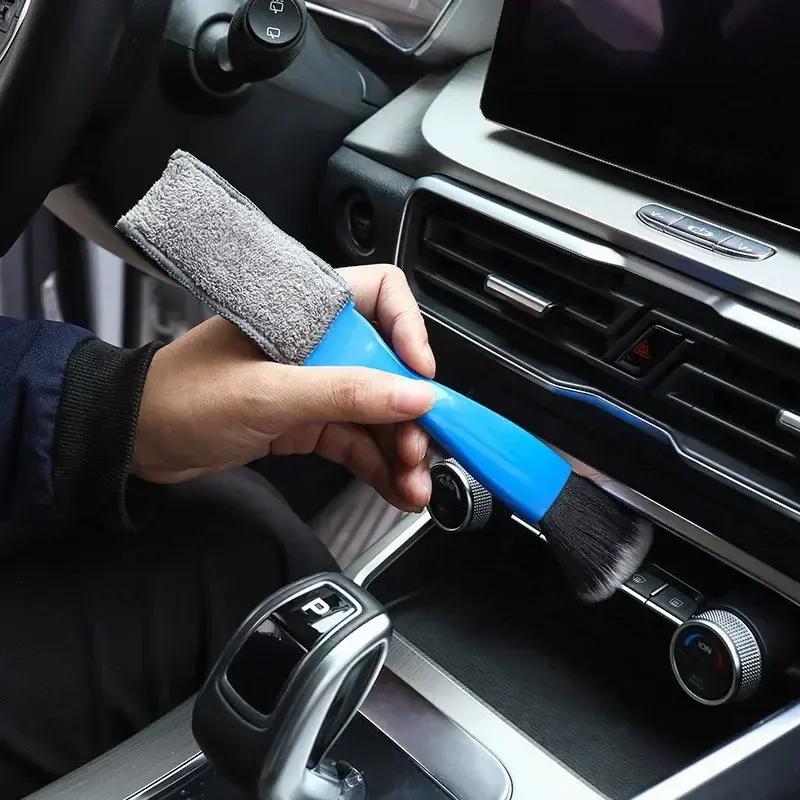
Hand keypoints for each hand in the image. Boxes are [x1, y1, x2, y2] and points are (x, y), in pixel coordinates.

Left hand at [133, 265, 436, 510]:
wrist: (137, 441)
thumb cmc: (182, 396)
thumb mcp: (269, 394)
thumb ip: (345, 393)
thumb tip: (413, 395)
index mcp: (307, 311)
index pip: (382, 295)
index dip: (409, 331)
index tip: (421, 376)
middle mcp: (317, 342)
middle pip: (388, 367)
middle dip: (410, 412)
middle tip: (419, 449)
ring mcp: (313, 383)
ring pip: (375, 411)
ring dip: (398, 449)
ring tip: (413, 485)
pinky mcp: (305, 420)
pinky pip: (354, 441)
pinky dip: (376, 466)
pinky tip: (395, 489)